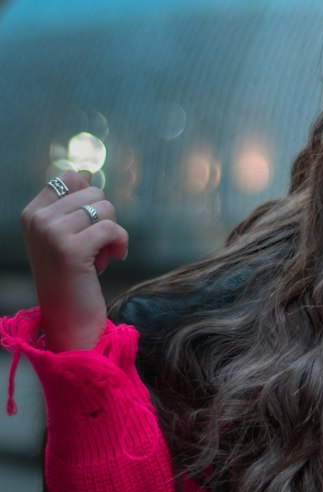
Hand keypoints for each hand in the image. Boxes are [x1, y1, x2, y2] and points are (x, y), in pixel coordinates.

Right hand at [20, 170, 128, 351]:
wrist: (69, 320)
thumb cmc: (73, 277)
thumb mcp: (65, 236)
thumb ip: (72, 203)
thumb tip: (86, 171)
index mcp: (32, 213)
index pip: (71, 178)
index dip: (90, 201)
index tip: (85, 229)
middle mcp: (37, 220)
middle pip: (93, 192)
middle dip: (103, 219)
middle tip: (93, 247)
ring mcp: (51, 233)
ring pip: (105, 208)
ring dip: (112, 232)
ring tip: (100, 256)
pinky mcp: (71, 249)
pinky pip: (113, 228)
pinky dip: (121, 243)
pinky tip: (114, 259)